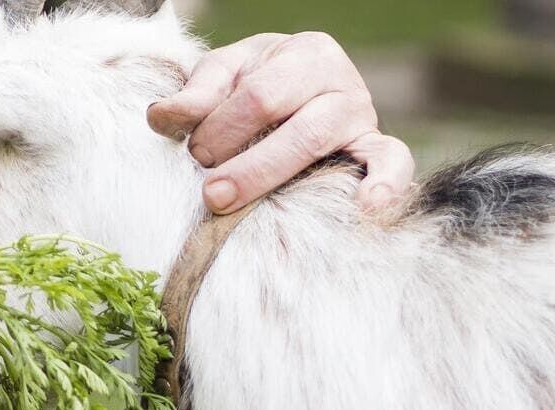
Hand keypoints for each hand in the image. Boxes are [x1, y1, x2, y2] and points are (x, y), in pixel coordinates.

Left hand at [147, 32, 414, 213]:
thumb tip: (160, 117)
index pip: (259, 95)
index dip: (223, 127)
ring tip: (241, 204)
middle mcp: (340, 81)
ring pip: (322, 146)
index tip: (194, 152)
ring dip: (274, 177)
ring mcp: (363, 116)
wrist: (310, 93)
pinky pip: (394, 163)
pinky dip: (386, 185)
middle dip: (247, 165)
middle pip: (292, 127)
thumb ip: (199, 93)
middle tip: (211, 194)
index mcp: (304, 55)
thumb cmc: (260, 83)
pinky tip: (367, 208)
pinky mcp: (379, 148)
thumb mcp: (229, 74)